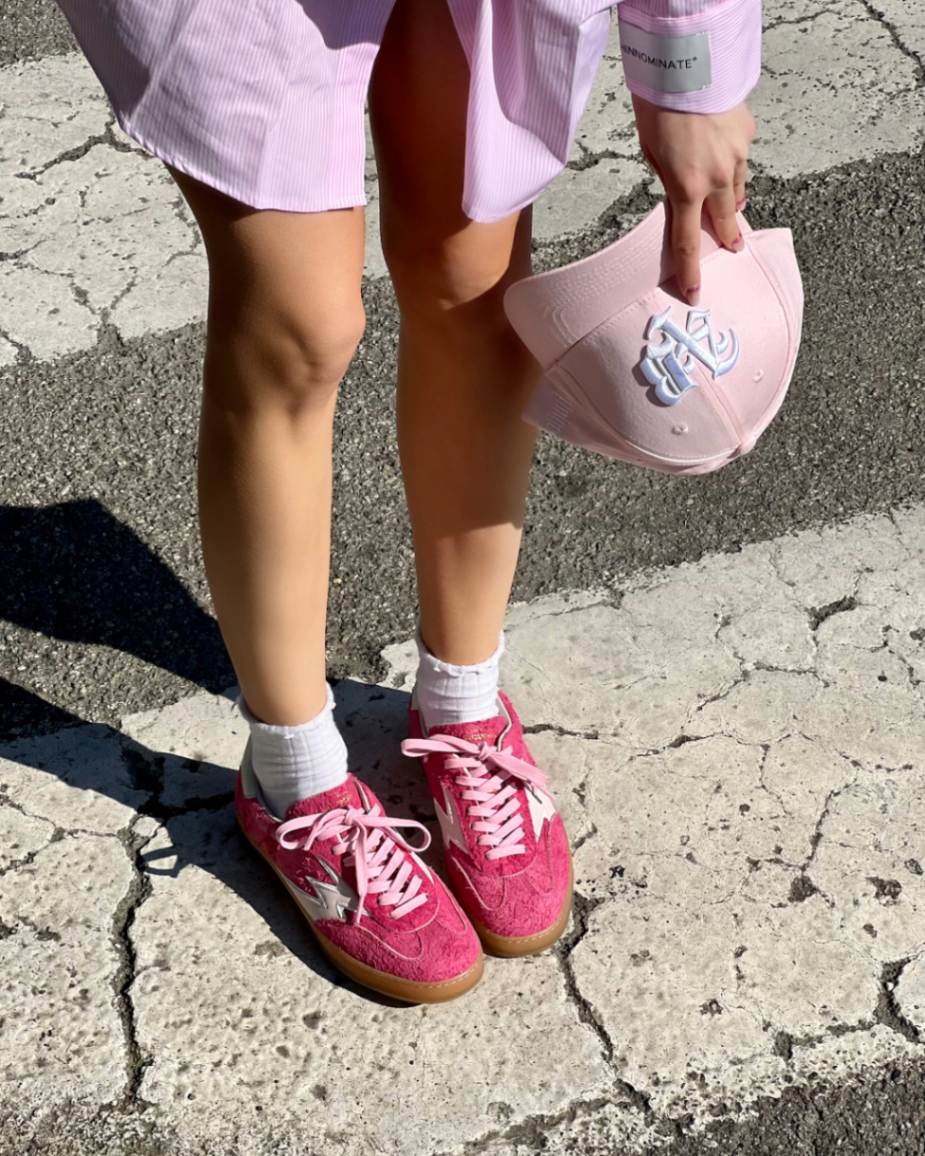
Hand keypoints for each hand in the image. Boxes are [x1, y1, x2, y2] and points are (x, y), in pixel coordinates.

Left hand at [631, 95, 756, 304]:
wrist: (687, 64)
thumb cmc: (658, 106)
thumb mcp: (650, 151)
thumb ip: (667, 177)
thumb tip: (680, 188)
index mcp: (686, 188)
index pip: (689, 242)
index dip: (692, 271)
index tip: (696, 293)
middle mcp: (717, 178)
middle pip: (725, 220)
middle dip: (728, 237)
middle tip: (734, 249)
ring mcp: (737, 155)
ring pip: (738, 188)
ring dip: (732, 198)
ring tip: (732, 206)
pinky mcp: (747, 132)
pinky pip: (741, 156)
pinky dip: (733, 160)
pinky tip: (724, 151)